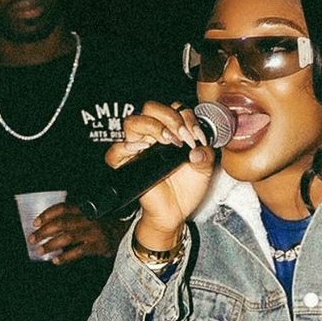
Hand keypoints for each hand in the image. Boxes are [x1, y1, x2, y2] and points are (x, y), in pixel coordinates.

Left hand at [29, 202, 121, 265]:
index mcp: (85, 210)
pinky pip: (79, 251)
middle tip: (33, 238)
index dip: (47, 214)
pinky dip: (65, 257)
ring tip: (40, 250)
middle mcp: (89, 219)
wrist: (128, 233)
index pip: (63, 208)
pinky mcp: (98, 245)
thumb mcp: (92, 217)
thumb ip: (75, 218)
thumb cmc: (106, 226)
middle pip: (62, 223)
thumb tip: (49, 228)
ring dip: (51, 244)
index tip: (35, 222)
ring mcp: (94, 232)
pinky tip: (56, 260)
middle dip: (44, 231)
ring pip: (68, 236)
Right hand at [108, 101, 216, 245]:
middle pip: (150, 108)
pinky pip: (115, 152)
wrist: (176, 211)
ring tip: (169, 141)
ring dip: (153, 127)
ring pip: (132, 122)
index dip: (187, 117)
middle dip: (171, 118)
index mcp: (171, 130)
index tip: (197, 136)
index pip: (173, 108)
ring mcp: (138, 148)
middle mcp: (152, 135)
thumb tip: (198, 148)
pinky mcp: (127, 165)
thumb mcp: (204, 168)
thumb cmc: (187, 187)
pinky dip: (126, 147)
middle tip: (183, 137)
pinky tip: (144, 148)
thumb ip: (206, 154)